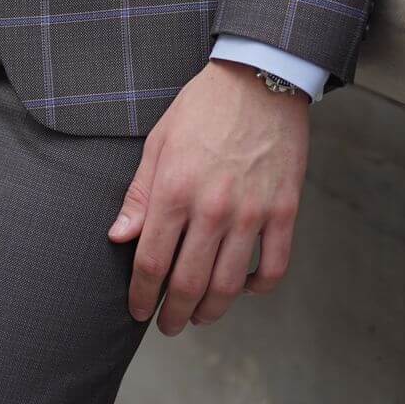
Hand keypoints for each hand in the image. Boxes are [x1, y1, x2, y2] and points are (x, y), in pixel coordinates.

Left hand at [107, 58, 309, 333]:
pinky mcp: (284, 211)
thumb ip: (140, 194)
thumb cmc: (204, 107)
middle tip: (167, 325)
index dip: (141, 294)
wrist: (260, 79)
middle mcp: (212, 208)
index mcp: (175, 190)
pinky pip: (273, 267)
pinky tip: (245, 288)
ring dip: (211, 311)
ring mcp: (252, 213)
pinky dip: (258, 288)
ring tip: (200, 316)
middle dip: (173, 315)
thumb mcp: (160, 141)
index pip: (151, 262)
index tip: (138, 309)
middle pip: (188, 284)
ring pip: (229, 286)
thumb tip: (119, 237)